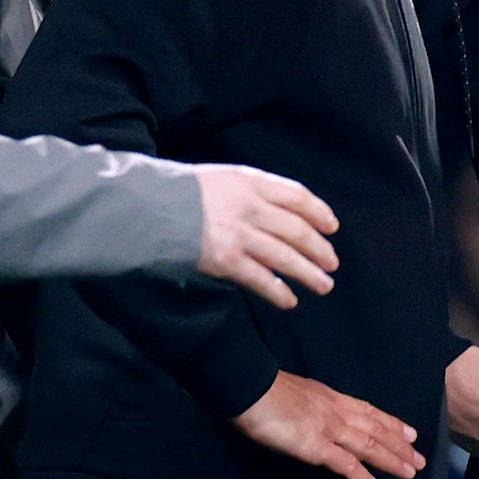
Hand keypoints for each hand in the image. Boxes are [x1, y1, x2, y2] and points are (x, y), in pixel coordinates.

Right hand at [192, 166, 339, 310]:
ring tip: (323, 285)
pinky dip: (279, 291)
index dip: (319, 212)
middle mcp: (250, 207)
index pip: (296, 196)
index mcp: (250, 181)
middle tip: (332, 263)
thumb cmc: (180, 193)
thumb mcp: (221, 178)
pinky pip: (261, 279)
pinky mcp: (226, 261)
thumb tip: (280, 214)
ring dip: (308, 273)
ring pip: (286, 257)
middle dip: (319, 249)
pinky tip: (290, 300)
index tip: (332, 226)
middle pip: (297, 230)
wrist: (146, 208)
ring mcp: (239, 235)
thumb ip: (251, 193)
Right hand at [232, 372, 424, 478]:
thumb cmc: (264, 390)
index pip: (368, 410)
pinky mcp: (318, 447)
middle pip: (376, 429)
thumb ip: (309, 405)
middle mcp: (337, 411)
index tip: (409, 431)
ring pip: (370, 446)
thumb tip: (311, 414)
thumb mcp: (296, 392)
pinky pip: (349, 467)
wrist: (250, 387)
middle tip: (419, 457)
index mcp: (331, 397)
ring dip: (393, 460)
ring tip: (412, 472)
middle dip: (400, 444)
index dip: (390, 422)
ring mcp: (330, 429)